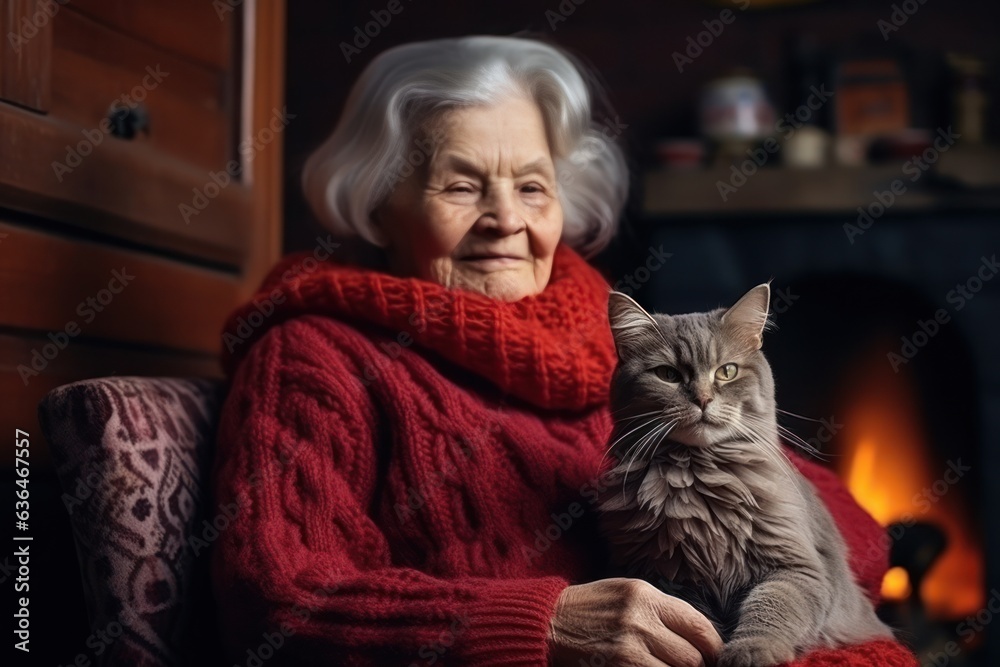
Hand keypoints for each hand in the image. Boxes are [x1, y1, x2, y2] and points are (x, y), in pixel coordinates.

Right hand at [548, 578, 722, 666]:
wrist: (547, 624)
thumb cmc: (591, 608)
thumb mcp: (627, 594)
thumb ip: (662, 611)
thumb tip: (701, 638)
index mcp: (646, 596)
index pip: (700, 627)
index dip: (714, 648)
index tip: (712, 656)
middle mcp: (639, 620)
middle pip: (692, 657)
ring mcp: (627, 649)